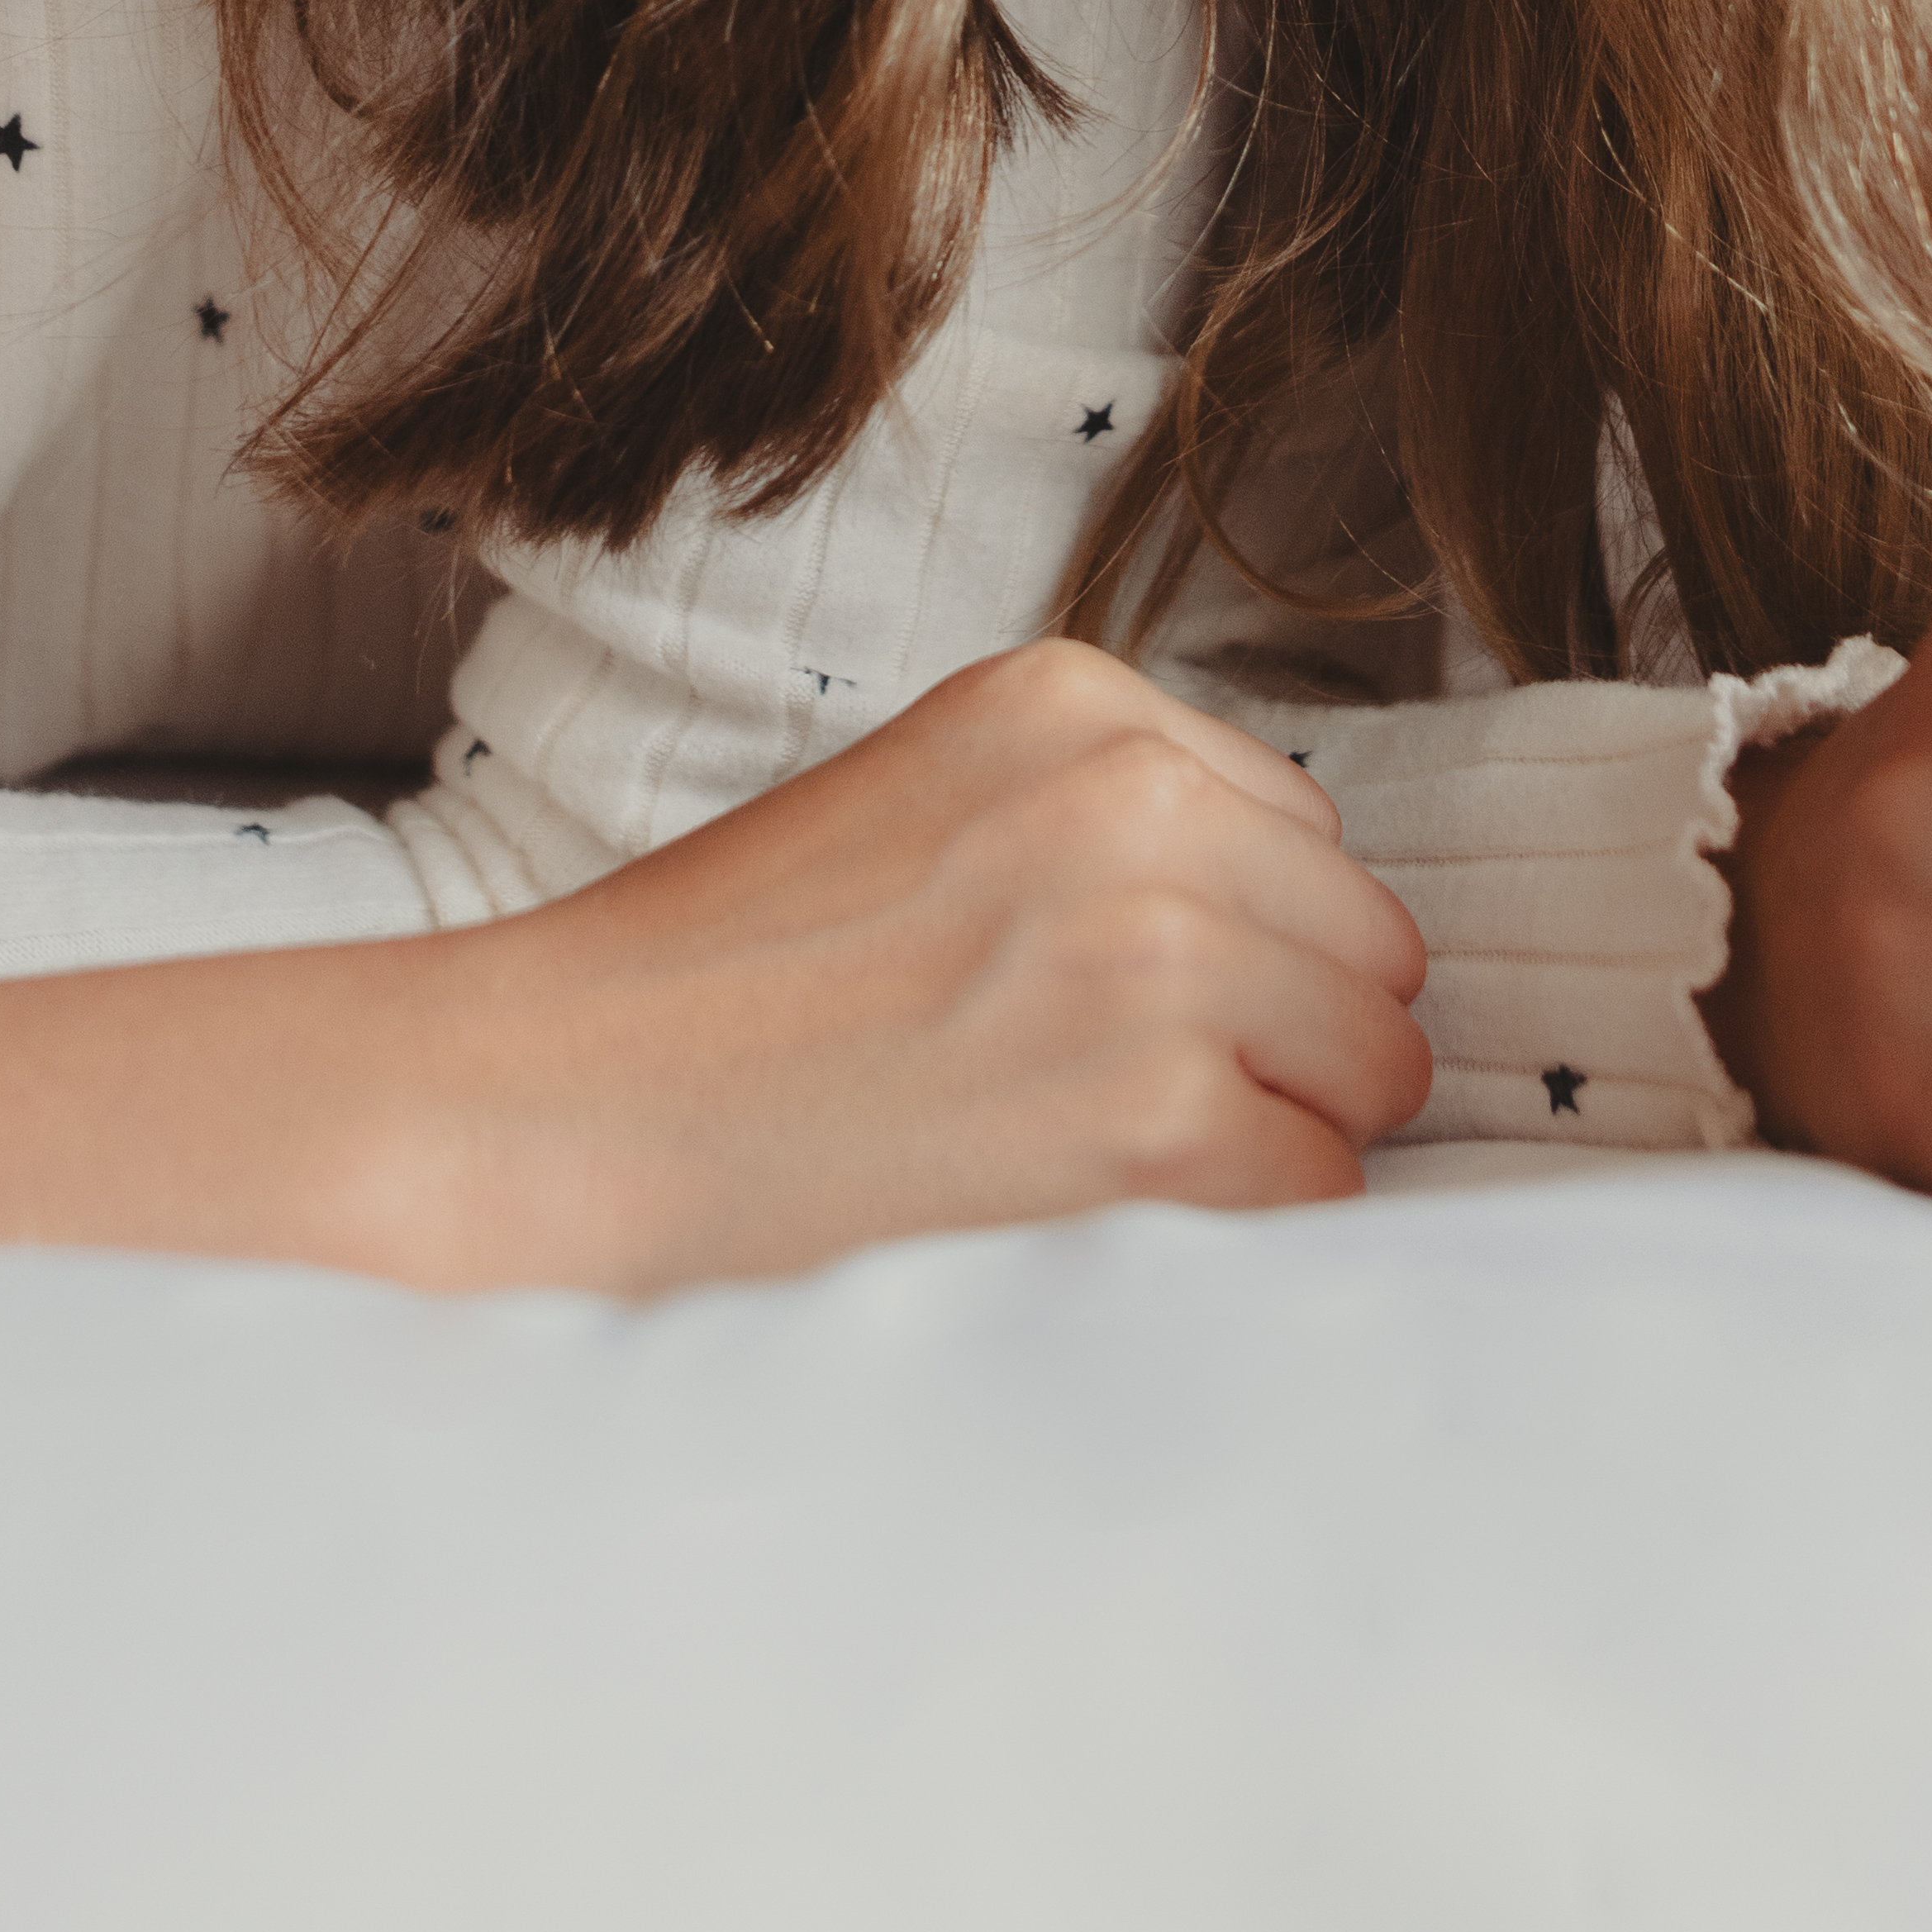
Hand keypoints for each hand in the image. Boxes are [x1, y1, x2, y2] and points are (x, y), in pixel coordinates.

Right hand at [449, 637, 1434, 1289]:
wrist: (559, 1106)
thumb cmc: (728, 986)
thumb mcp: (929, 807)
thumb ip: (1104, 820)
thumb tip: (1304, 931)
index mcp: (1071, 699)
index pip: (1303, 831)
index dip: (1244, 942)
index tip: (1129, 1008)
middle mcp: (1130, 799)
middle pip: (1368, 942)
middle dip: (1290, 1037)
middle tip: (1131, 1107)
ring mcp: (1155, 955)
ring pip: (1372, 1065)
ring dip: (1279, 1135)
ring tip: (1108, 1163)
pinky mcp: (1159, 1116)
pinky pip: (1322, 1187)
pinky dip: (1240, 1232)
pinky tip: (1101, 1222)